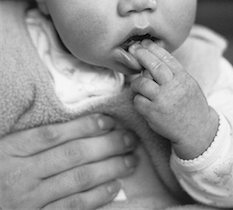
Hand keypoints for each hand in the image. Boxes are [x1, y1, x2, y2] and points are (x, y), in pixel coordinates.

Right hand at [0, 114, 137, 209]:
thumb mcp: (6, 149)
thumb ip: (34, 139)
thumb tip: (76, 126)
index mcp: (14, 150)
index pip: (55, 133)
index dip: (85, 126)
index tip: (109, 120)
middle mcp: (24, 174)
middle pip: (73, 154)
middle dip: (107, 145)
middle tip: (130, 138)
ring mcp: (31, 200)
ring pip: (78, 179)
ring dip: (109, 168)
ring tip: (130, 160)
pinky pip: (71, 207)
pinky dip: (95, 197)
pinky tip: (114, 187)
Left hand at [130, 40, 218, 159]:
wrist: (197, 131)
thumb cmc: (191, 105)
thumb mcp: (189, 84)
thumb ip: (174, 72)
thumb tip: (154, 57)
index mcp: (183, 78)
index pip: (167, 58)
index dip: (154, 49)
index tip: (145, 43)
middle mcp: (173, 87)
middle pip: (154, 66)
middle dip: (142, 55)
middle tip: (133, 50)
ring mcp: (162, 100)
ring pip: (142, 83)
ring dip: (137, 81)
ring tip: (138, 84)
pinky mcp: (153, 114)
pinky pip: (138, 100)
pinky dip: (137, 98)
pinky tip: (141, 100)